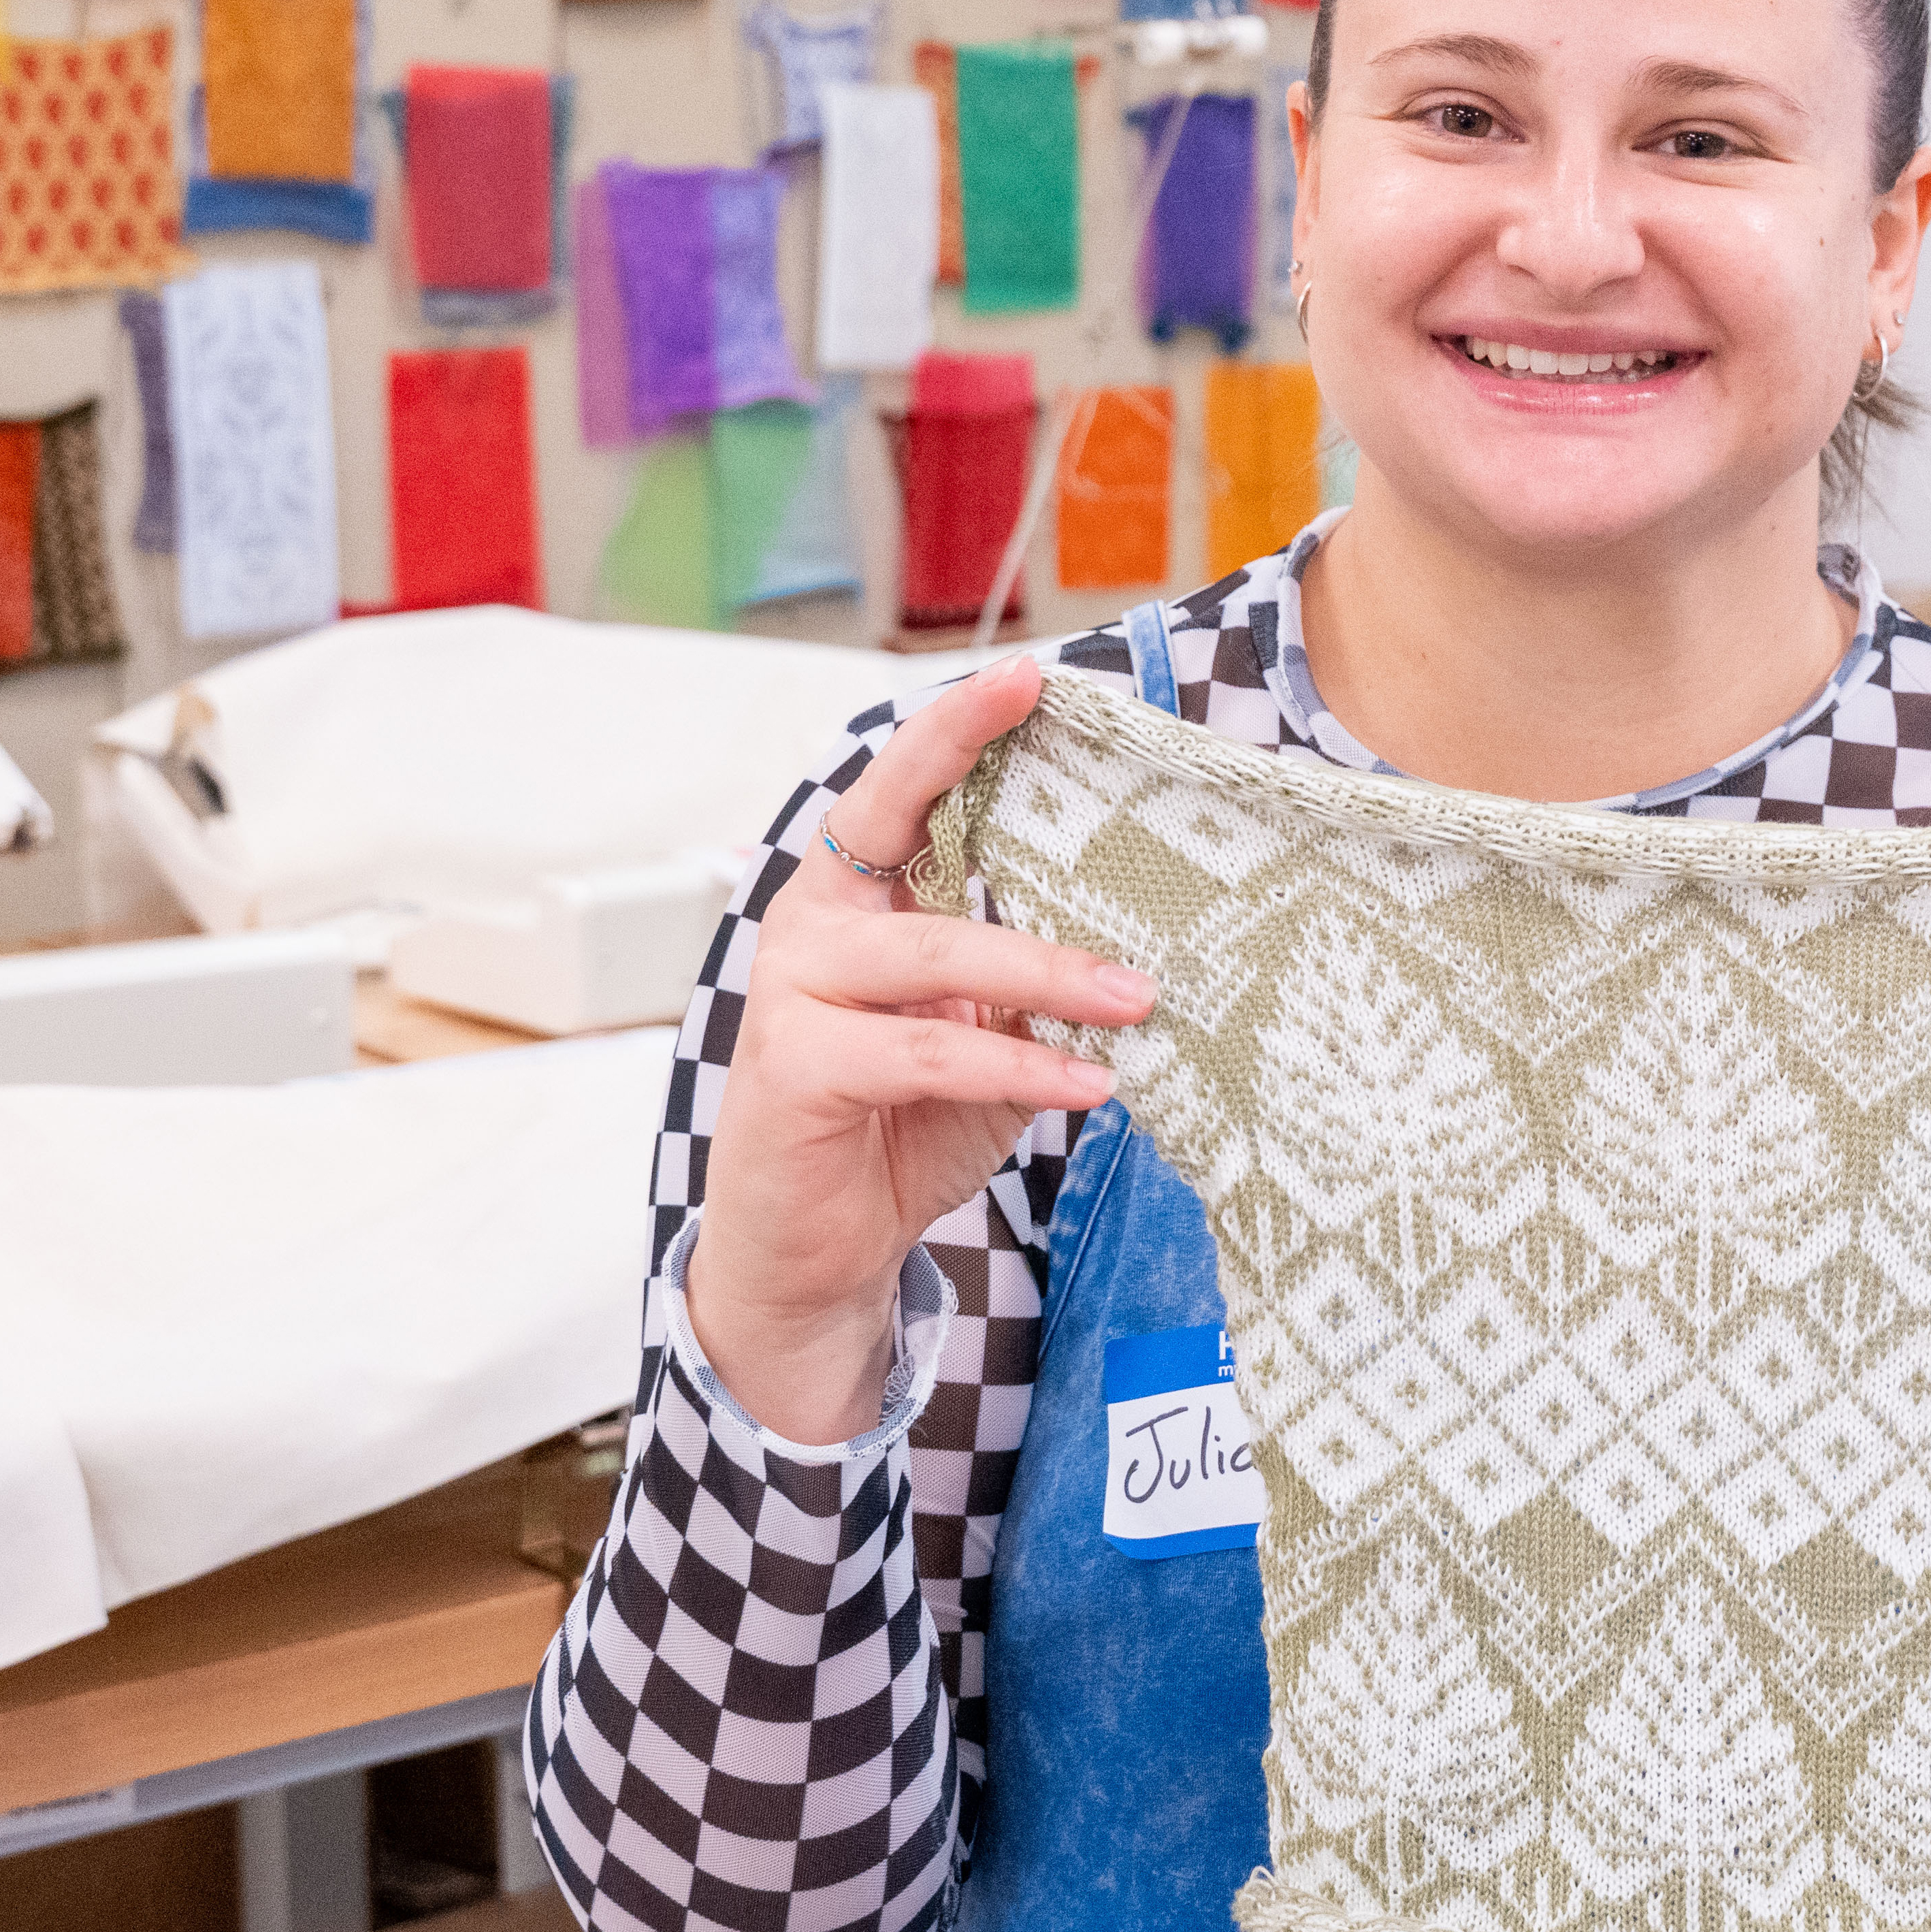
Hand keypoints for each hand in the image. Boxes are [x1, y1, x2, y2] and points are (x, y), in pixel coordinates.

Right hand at [685, 656, 1154, 1445]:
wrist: (816, 1252)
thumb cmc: (901, 1128)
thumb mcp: (984, 1042)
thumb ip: (1029, 988)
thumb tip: (1138, 946)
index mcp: (853, 897)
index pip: (898, 790)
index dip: (955, 731)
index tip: (1028, 679)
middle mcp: (812, 925)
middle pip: (922, 857)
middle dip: (1038, 866)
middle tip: (1137, 890)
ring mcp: (792, 991)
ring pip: (935, 959)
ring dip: (1048, 980)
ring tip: (1137, 1004)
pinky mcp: (795, 1066)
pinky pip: (928, 1050)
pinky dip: (1016, 1066)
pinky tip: (1085, 1084)